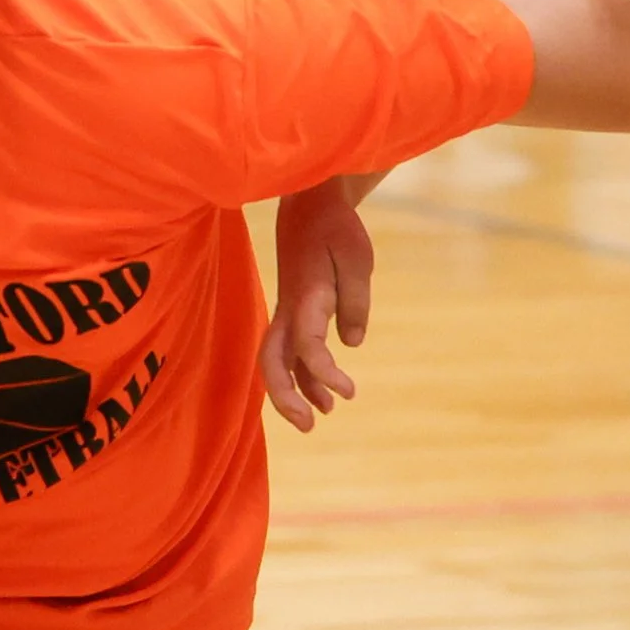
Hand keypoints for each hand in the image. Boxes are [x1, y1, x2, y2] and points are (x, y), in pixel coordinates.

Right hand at [261, 183, 373, 430]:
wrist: (309, 204)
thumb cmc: (335, 228)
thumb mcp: (357, 258)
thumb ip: (356, 301)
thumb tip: (352, 343)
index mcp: (306, 295)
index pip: (307, 345)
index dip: (325, 373)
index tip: (349, 392)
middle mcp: (290, 308)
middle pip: (272, 360)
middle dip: (285, 397)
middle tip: (309, 426)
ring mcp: (287, 312)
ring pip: (277, 360)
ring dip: (293, 392)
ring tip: (318, 419)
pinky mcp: (294, 314)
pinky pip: (290, 353)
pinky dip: (303, 377)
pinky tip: (325, 396)